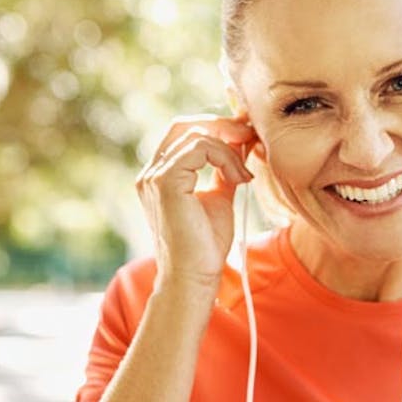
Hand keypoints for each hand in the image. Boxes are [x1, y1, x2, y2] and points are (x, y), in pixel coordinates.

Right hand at [135, 115, 257, 291]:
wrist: (195, 275)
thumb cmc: (206, 245)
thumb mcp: (219, 197)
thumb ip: (224, 170)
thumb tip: (241, 144)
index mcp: (160, 175)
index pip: (184, 134)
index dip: (217, 129)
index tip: (247, 137)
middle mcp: (151, 173)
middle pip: (184, 125)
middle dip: (222, 126)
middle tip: (250, 137)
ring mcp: (154, 176)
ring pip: (195, 135)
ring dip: (229, 148)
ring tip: (244, 175)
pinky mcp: (165, 182)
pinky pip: (199, 148)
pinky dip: (225, 157)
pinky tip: (239, 179)